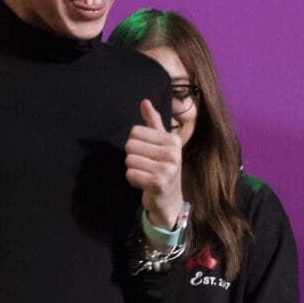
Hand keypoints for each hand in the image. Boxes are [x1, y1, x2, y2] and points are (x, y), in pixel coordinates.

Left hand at [126, 99, 185, 226]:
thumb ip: (153, 122)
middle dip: (133, 157)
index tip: (147, 154)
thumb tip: (145, 102)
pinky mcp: (159, 183)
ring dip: (133, 169)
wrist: (170, 200)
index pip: (135, 131)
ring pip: (129, 160)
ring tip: (146, 175)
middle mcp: (173, 153)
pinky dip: (133, 180)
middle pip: (130, 145)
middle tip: (146, 166)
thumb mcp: (161, 144)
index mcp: (173, 140)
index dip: (135, 144)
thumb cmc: (163, 169)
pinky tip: (144, 184)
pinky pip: (131, 174)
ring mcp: (167, 169)